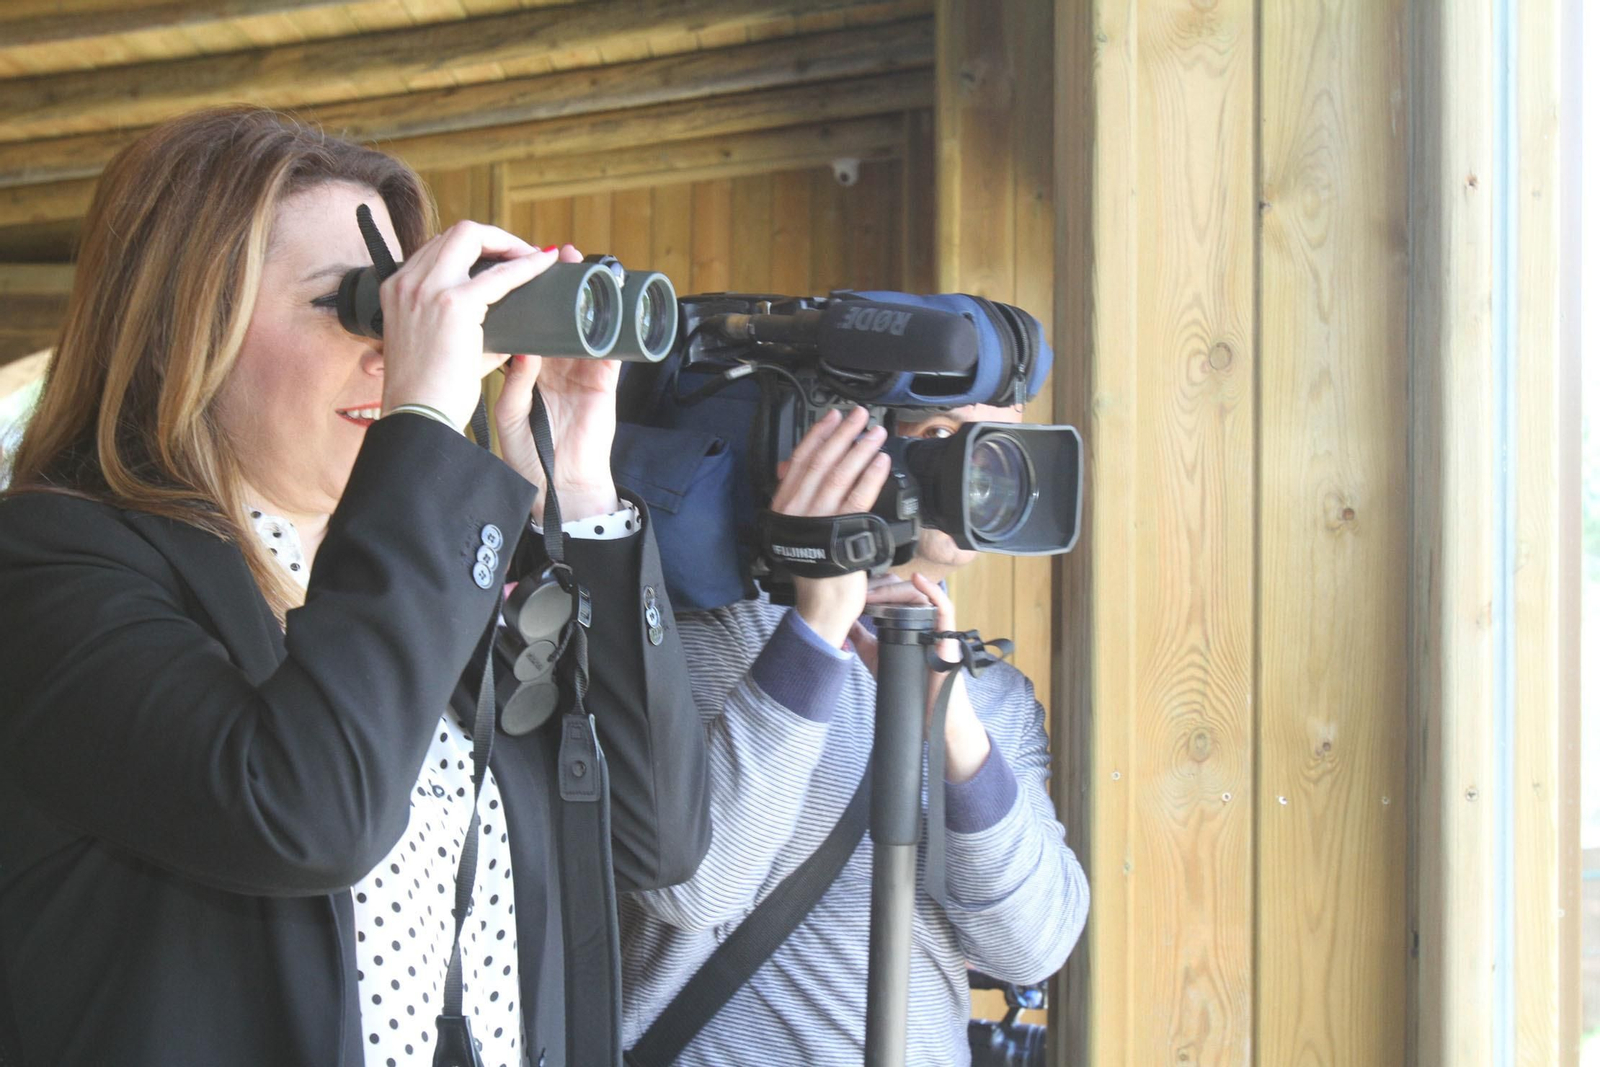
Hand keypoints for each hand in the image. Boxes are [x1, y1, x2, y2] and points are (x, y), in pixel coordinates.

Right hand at [378, 221, 550, 427]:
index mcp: (396, 291)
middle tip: (521, 254)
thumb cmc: (430, 393)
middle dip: (493, 237)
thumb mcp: (437, 347)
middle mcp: (407, 282)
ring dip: (508, 242)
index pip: (437, 249)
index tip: (499, 259)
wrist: (418, 417)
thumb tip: (509, 326)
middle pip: (454, 233)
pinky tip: (545, 264)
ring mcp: (427, 289)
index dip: (473, 248)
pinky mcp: (453, 303)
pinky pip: (499, 274)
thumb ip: (467, 328)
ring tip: (533, 256)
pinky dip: (526, 265)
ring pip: (472, 236)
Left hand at [494, 244, 622, 518]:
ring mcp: (583, 374)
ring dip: (591, 299)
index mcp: (530, 368)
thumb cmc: (527, 455)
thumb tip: (523, 349)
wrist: (555, 488)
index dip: (527, 296)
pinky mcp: (605, 386)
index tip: (520, 269)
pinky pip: (614, 353)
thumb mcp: (509, 412)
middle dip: (562, 284)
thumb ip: (515, 380)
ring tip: (588, 271)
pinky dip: (615, 331)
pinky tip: (612, 309)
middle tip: (559, 256)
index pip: (531, 323)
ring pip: (590, 326)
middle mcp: (558, 366)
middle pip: (563, 316)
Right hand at [771, 407, 890, 647]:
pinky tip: (881, 462)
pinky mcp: (841, 530)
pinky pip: (858, 497)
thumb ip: (794, 498)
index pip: (800, 461)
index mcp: (784, 506)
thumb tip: (789, 467)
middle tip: (860, 416)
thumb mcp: (794, 528)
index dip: (818, 435)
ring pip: (840, 475)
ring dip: (860, 450)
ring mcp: (819, 520)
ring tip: (875, 434)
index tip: (833, 418)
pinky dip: (870, 476)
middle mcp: (798, 510)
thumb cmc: (814, 568)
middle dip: (843, 435)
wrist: (822, 603)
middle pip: (822, 463)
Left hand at [851, 572, 991, 781]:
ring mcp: (937, 626)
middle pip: (905, 591)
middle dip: (881, 588)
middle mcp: (924, 620)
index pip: (894, 594)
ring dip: (897, 589)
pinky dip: (934, 591)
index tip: (855, 589)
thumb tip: (844, 622)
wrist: (930, 714)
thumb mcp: (877, 657)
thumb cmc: (910, 687)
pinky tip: (918, 580)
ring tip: (876, 592)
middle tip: (860, 591)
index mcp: (908, 622)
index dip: (876, 587)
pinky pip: (945, 608)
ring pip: (920, 596)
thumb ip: (863, 639)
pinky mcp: (948, 636)